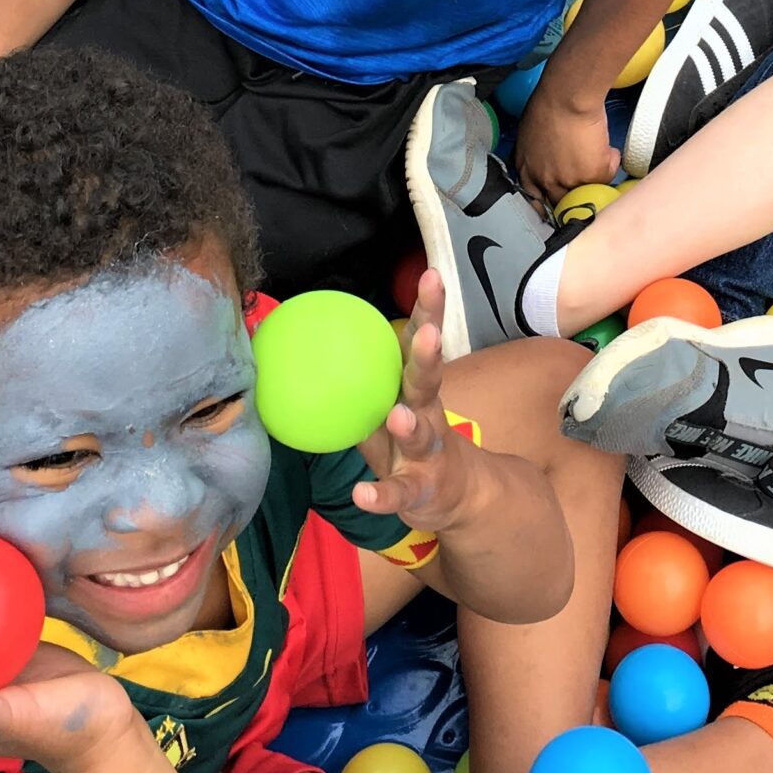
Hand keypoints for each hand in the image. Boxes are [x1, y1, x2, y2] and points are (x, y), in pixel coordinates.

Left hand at [353, 272, 492, 533]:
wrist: (462, 497)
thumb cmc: (414, 442)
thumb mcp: (389, 406)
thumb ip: (360, 378)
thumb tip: (310, 338)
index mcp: (419, 389)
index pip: (423, 342)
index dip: (429, 309)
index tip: (432, 275)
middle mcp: (429, 415)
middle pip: (429, 382)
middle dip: (428, 357)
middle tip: (428, 333)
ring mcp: (430, 454)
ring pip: (421, 436)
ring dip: (411, 426)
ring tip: (399, 415)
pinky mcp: (422, 491)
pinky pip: (400, 493)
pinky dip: (383, 496)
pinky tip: (362, 495)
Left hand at [514, 90, 619, 204]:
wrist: (568, 97)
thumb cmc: (548, 103)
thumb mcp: (530, 135)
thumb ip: (537, 155)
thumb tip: (551, 160)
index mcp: (526, 171)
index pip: (534, 200)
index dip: (548, 203)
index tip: (558, 203)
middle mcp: (544, 181)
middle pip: (561, 202)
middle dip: (574, 193)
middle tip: (585, 182)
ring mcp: (569, 182)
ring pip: (588, 191)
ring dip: (595, 178)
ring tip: (598, 157)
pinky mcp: (592, 176)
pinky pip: (608, 175)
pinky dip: (611, 160)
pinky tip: (606, 146)